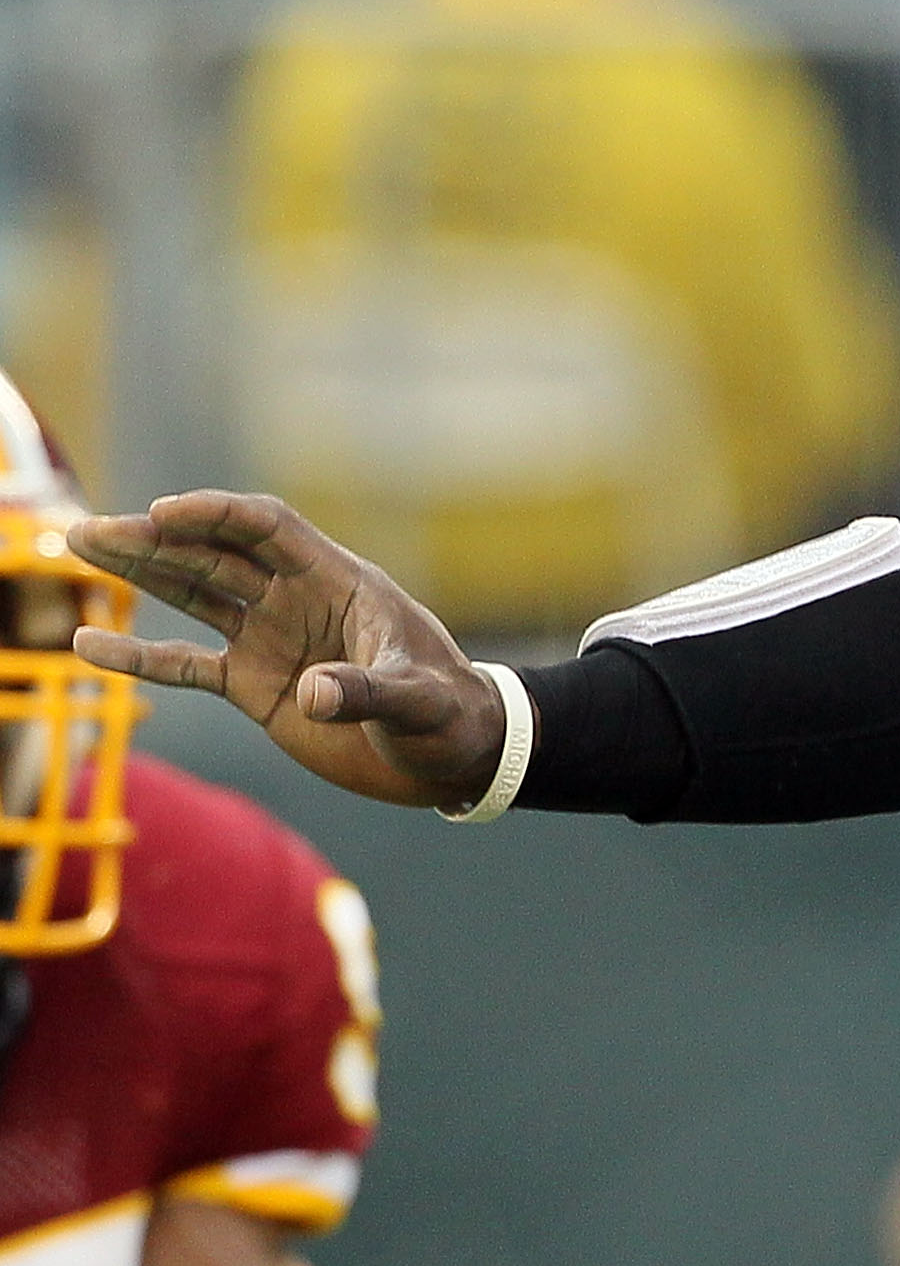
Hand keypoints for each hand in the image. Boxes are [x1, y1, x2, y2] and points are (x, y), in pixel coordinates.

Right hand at [68, 492, 502, 810]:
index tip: (162, 511)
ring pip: (194, 594)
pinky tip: (88, 644)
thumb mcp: (418, 701)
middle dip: (156, 539)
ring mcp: (273, 640)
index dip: (216, 515)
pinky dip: (140, 656)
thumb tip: (312, 695)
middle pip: (216, 555)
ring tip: (82, 546)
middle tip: (93, 531)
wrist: (451, 754)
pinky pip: (186, 664)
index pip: (268, 529)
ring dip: (141, 572)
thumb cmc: (449, 714)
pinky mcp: (255, 686)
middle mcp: (298, 602)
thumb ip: (369, 692)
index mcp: (340, 583)